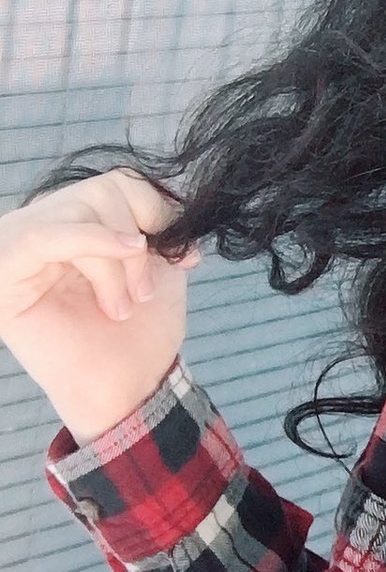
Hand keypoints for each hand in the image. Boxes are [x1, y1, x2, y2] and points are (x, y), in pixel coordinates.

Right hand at [0, 169, 203, 445]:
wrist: (128, 388)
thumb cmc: (139, 334)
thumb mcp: (157, 265)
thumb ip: (157, 224)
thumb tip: (175, 199)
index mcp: (75, 225)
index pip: (114, 183)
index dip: (155, 208)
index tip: (181, 254)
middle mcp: (42, 230)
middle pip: (97, 191)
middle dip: (135, 240)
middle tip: (144, 291)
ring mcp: (17, 248)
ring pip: (76, 210)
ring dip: (116, 259)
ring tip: (124, 304)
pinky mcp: (4, 273)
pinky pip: (44, 236)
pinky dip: (91, 242)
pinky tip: (126, 256)